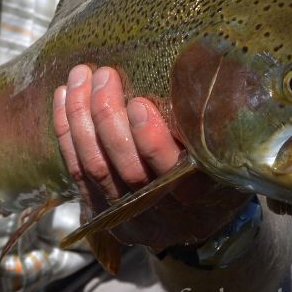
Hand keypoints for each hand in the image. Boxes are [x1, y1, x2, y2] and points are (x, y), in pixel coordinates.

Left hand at [53, 64, 250, 250]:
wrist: (196, 216)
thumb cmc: (216, 167)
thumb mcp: (227, 149)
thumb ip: (215, 125)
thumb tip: (205, 76)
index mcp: (198, 200)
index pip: (171, 175)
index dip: (150, 142)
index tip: (139, 103)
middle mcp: (160, 215)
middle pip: (124, 170)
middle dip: (107, 118)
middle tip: (105, 75)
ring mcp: (125, 217)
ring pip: (94, 169)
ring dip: (81, 118)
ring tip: (80, 76)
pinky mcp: (99, 212)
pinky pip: (75, 170)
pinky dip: (66, 131)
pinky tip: (64, 96)